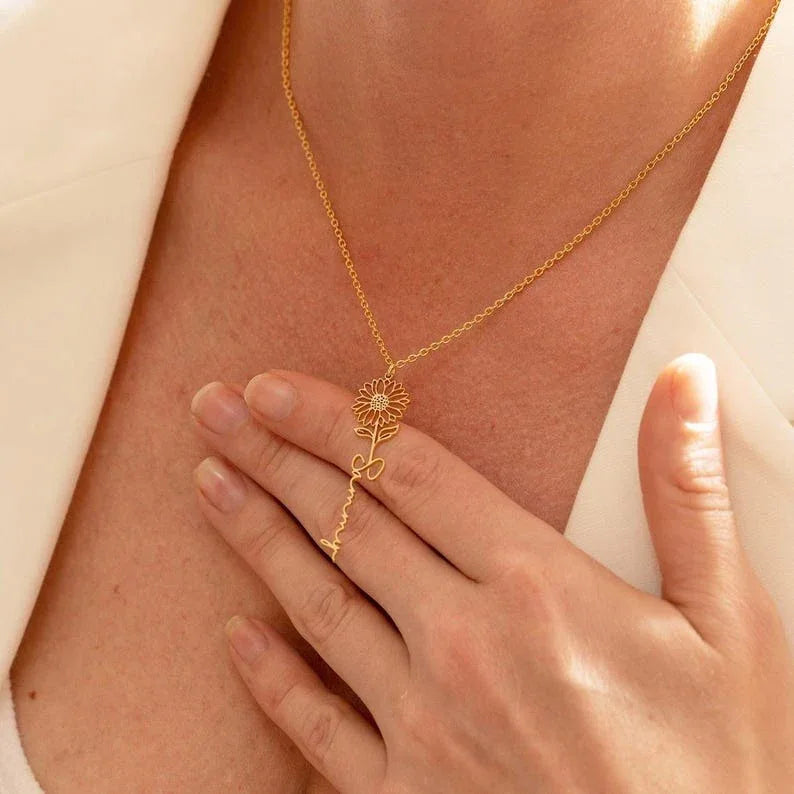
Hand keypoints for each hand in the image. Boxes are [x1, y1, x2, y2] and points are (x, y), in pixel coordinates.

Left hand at [189, 353, 793, 793]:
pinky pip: (316, 727)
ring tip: (208, 483)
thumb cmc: (717, 769)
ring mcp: (422, 727)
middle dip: (272, 457)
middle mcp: (461, 647)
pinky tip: (235, 636)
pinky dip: (271, 678)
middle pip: (347, 525)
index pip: (409, 475)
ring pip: (318, 607)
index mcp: (535, 589)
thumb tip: (684, 379)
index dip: (333, 422)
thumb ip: (686, 491)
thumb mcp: (727, 623)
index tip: (272, 387)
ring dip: (255, 537)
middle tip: (211, 410)